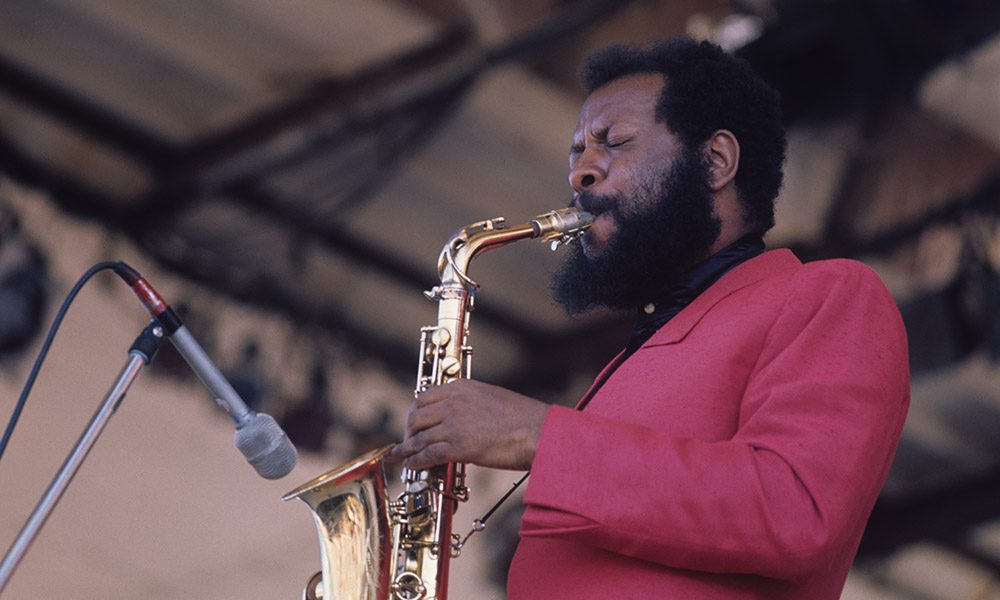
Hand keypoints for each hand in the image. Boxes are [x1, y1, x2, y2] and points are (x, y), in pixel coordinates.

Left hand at [390, 379, 548, 470]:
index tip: (414, 423)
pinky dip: (416, 461)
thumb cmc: (524, 419)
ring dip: (407, 449)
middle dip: (408, 431)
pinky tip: (413, 466)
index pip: (425, 397)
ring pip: (418, 436)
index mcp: (463, 387)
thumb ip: (472, 405)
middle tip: (408, 442)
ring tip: (402, 458)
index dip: (415, 413)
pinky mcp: (458, 446)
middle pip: (416, 415)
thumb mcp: (493, 399)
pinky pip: (427, 454)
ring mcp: (454, 424)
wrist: (539, 432)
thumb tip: (461, 420)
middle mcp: (454, 402)